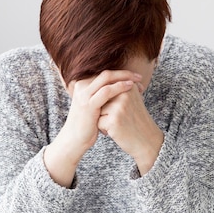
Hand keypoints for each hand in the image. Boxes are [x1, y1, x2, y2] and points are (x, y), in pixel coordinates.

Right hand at [44, 70, 141, 186]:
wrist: (75, 139)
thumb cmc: (88, 124)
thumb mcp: (95, 106)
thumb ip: (103, 96)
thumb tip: (121, 88)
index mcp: (83, 85)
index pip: (104, 75)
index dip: (121, 74)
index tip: (135, 79)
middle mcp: (82, 86)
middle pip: (106, 73)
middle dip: (124, 73)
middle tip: (139, 76)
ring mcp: (84, 95)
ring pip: (106, 78)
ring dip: (124, 77)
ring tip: (138, 80)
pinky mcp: (88, 104)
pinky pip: (106, 91)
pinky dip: (120, 87)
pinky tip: (130, 88)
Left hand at [98, 86, 163, 174]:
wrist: (147, 141)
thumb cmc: (136, 120)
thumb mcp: (132, 100)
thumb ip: (119, 88)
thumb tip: (100, 79)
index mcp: (129, 85)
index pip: (106, 90)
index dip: (111, 102)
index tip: (124, 110)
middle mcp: (124, 93)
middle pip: (101, 99)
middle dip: (106, 111)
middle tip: (121, 118)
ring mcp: (119, 107)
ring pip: (98, 111)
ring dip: (104, 120)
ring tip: (119, 124)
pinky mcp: (113, 120)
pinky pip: (98, 122)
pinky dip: (104, 129)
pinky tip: (117, 131)